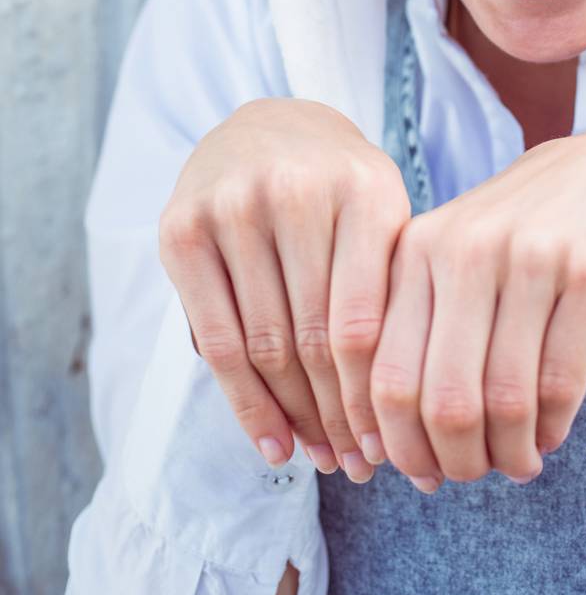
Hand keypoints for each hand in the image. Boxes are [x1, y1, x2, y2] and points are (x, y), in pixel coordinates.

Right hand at [158, 97, 410, 480]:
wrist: (267, 128)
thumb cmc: (342, 193)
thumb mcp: (385, 221)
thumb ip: (393, 296)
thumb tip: (396, 419)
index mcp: (363, 187)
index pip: (366, 322)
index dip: (377, 397)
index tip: (395, 446)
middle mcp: (295, 190)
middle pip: (316, 340)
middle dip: (341, 415)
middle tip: (362, 466)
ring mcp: (232, 206)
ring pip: (266, 347)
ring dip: (297, 418)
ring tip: (325, 460)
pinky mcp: (181, 229)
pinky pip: (215, 342)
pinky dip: (246, 404)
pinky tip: (273, 443)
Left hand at [365, 125, 585, 489]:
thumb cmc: (527, 233)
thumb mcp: (459, 255)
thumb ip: (416, 328)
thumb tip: (384, 445)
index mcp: (420, 246)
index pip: (386, 376)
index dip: (399, 445)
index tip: (419, 473)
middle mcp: (470, 247)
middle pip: (443, 398)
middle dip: (455, 460)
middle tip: (470, 477)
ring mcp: (535, 256)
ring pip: (505, 400)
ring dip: (509, 454)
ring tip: (516, 465)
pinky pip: (561, 383)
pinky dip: (551, 428)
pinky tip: (549, 435)